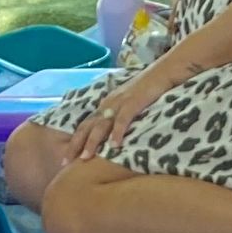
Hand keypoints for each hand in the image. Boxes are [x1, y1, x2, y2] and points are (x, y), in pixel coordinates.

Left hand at [64, 60, 184, 162]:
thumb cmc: (151, 90)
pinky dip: (117, 132)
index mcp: (107, 105)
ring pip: (101, 124)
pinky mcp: (135, 101)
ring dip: (92, 142)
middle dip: (75, 145)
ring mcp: (121, 102)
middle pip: (88, 126)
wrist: (166, 70)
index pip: (86, 125)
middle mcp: (109, 103)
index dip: (75, 141)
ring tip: (85, 158)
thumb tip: (114, 139)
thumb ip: (120, 119)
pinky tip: (114, 146)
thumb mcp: (131, 105)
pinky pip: (123, 119)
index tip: (66, 159)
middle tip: (65, 163)